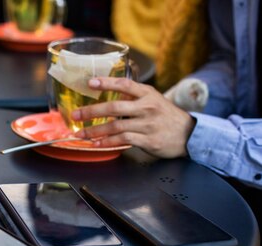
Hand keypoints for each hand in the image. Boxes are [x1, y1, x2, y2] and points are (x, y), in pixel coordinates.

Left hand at [71, 77, 195, 158]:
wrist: (188, 134)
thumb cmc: (166, 116)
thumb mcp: (153, 100)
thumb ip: (133, 97)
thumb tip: (108, 93)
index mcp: (147, 94)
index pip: (124, 84)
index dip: (106, 83)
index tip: (90, 83)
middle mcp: (147, 107)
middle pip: (114, 108)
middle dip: (91, 112)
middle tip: (75, 115)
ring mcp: (147, 124)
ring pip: (116, 126)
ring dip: (95, 131)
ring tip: (81, 134)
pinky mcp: (148, 140)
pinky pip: (123, 140)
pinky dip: (108, 142)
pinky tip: (97, 143)